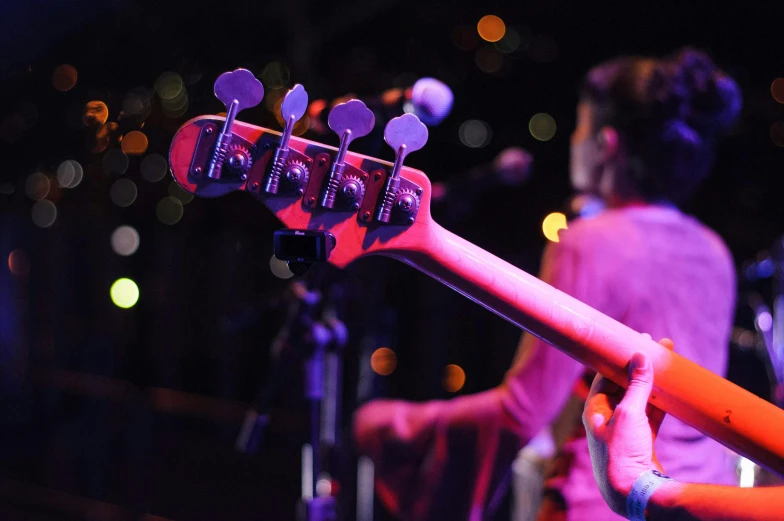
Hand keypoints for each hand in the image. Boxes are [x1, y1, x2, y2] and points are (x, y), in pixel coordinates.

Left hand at [583, 338, 673, 514]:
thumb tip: (639, 356)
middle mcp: (606, 418)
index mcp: (593, 410)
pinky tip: (671, 388)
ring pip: (639, 398)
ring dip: (652, 381)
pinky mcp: (641, 440)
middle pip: (623, 384)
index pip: (605, 374)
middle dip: (639, 366)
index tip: (634, 341)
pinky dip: (660, 401)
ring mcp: (624, 429)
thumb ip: (635, 386)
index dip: (619, 358)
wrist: (633, 492)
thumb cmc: (621, 453)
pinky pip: (650, 413)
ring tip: (667, 362)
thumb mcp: (628, 414)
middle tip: (654, 347)